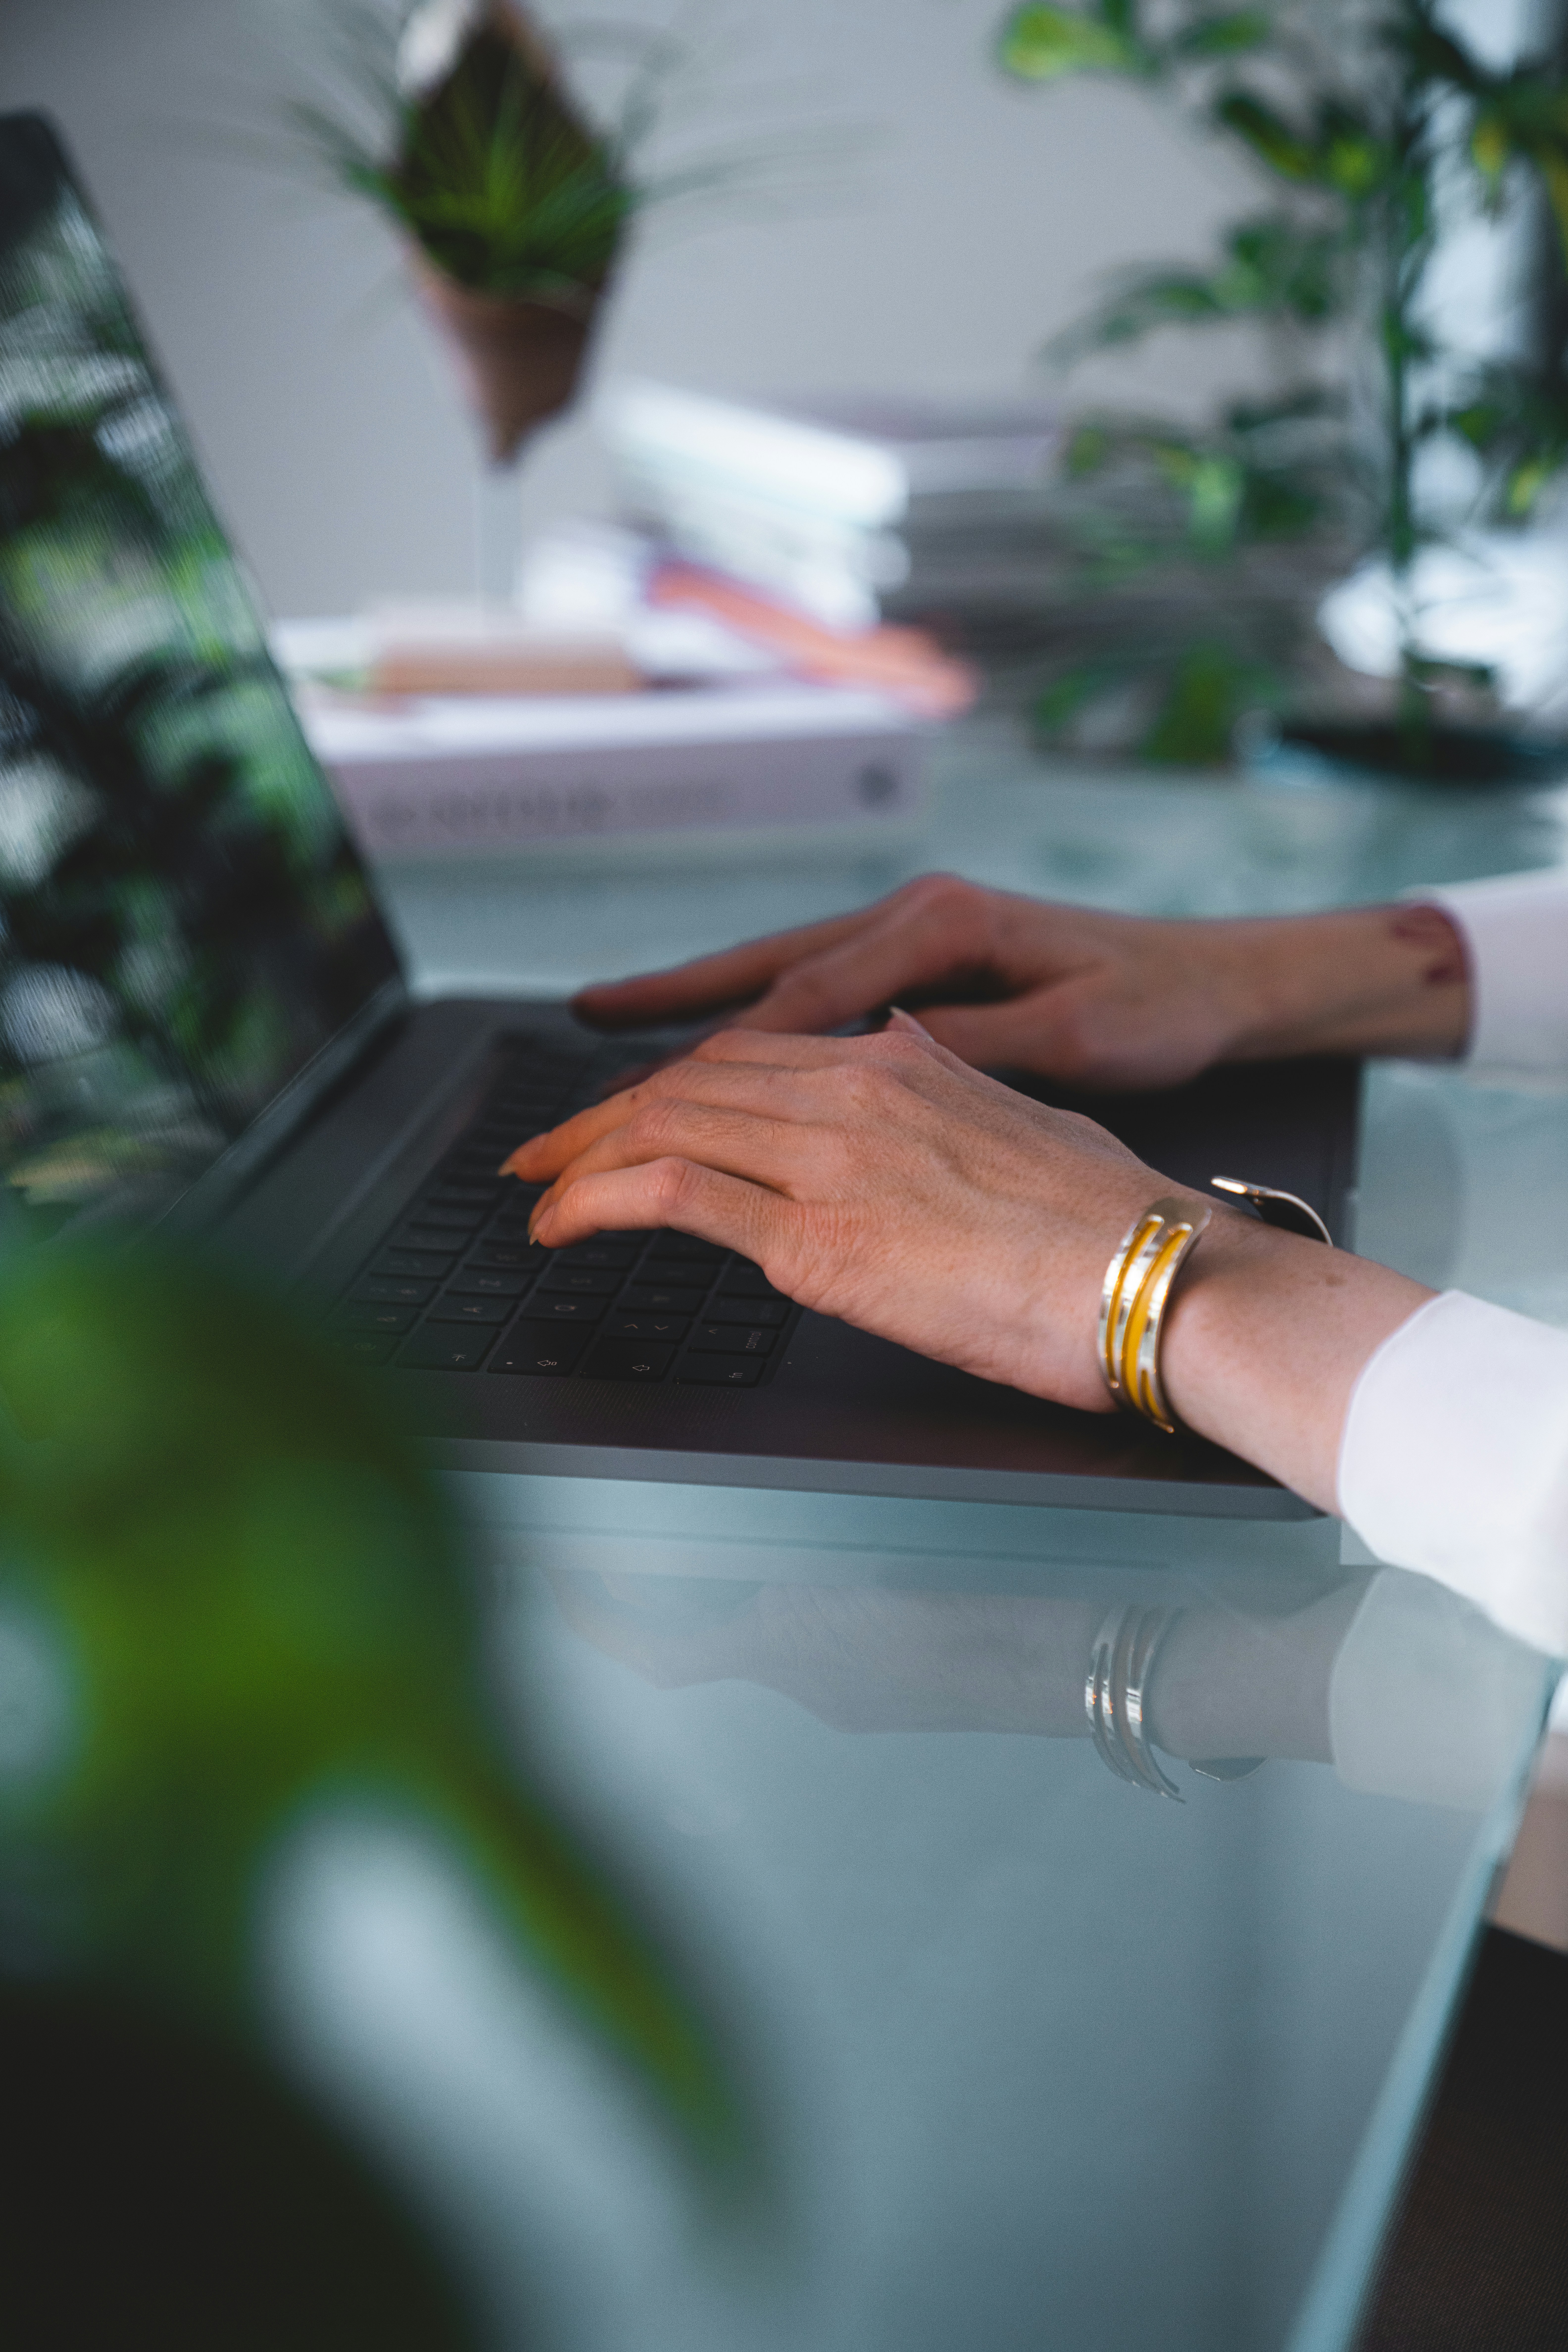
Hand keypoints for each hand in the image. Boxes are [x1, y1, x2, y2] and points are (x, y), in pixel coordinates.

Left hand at [508, 1014, 1165, 1411]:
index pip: (746, 1056)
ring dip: (581, 1160)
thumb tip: (912, 1061)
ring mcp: (832, 1161)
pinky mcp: (819, 1238)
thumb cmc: (1110, 1224)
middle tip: (544, 1154)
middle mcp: (855, 1093)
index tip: (619, 1113)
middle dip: (598, 1118)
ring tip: (535, 1195)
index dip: (665, 1083)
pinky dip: (599, 1202)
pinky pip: (672, 1196)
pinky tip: (562, 1226)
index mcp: (900, 1065)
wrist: (1158, 1276)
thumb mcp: (1023, 1124)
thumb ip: (953, 1092)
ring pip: (662, 1127)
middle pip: (687, 1084)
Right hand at [571, 874, 1470, 1086]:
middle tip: (584, 1034)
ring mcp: (915, 934)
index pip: (803, 994)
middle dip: (670, 1006)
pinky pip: (816, 987)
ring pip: (780, 971)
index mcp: (941, 929)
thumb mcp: (1071, 1038)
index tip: (649, 1084)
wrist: (1219, 981)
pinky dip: (753, 1010)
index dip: (718, 1042)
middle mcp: (915, 918)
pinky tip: (712, 1036)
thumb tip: (877, 1058)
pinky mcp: (926, 962)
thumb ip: (969, 1048)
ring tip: (610, 1024)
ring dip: (696, 1001)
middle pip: (766, 969)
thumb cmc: (1158, 1010)